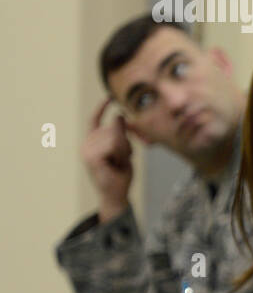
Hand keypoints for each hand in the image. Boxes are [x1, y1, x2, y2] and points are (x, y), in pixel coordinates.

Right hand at [82, 97, 133, 220]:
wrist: (116, 194)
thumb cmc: (120, 174)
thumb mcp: (124, 150)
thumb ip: (121, 134)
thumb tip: (119, 115)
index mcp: (91, 141)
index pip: (96, 119)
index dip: (102, 108)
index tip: (110, 97)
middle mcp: (86, 143)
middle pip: (114, 128)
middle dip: (126, 143)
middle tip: (122, 160)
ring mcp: (87, 149)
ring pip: (117, 136)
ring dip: (125, 150)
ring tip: (119, 163)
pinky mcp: (92, 157)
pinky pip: (114, 144)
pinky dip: (122, 152)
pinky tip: (117, 162)